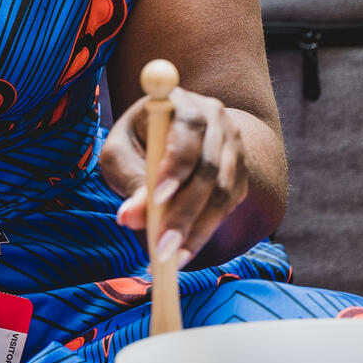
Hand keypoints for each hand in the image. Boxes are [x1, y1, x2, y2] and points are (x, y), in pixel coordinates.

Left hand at [101, 88, 248, 267]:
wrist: (174, 139)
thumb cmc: (138, 143)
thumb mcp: (120, 154)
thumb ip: (128, 180)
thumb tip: (130, 219)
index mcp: (182, 103)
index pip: (188, 129)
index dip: (176, 163)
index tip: (156, 198)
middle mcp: (217, 121)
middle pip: (208, 167)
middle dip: (184, 211)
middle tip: (161, 247)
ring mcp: (234, 148)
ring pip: (222, 193)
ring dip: (197, 230)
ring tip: (170, 259)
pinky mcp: (241, 175)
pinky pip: (228, 207)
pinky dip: (205, 232)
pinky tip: (183, 252)